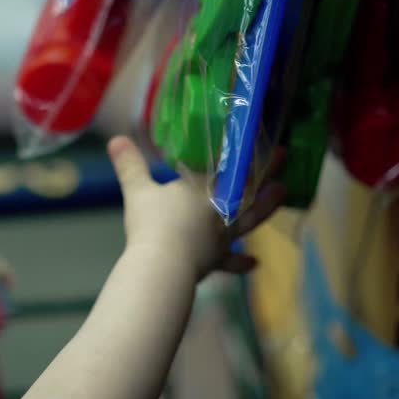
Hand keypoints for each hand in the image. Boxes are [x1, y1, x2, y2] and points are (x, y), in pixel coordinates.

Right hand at [107, 136, 285, 277]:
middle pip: (246, 185)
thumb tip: (115, 140)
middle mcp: (219, 210)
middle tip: (284, 152)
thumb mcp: (137, 191)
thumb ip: (129, 165)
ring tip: (284, 192)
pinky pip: (232, 261)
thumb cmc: (152, 225)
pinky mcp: (215, 260)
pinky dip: (242, 263)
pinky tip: (255, 263)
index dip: (239, 149)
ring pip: (250, 217)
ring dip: (268, 204)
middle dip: (265, 168)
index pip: (223, 164)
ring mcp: (221, 236)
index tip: (255, 132)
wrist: (163, 266)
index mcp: (202, 189)